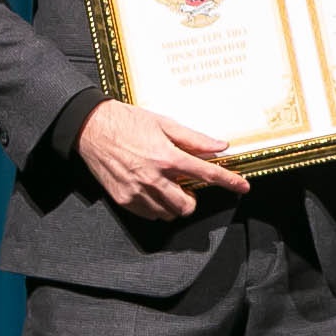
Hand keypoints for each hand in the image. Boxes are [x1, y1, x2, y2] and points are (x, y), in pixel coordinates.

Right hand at [75, 100, 250, 219]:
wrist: (92, 129)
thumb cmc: (129, 121)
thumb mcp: (165, 123)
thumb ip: (194, 139)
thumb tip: (221, 146)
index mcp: (167, 156)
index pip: (207, 174)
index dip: (229, 182)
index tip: (243, 187)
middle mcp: (154, 178)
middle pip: (187, 205)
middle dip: (192, 199)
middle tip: (185, 186)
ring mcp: (137, 192)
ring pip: (169, 213)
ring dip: (174, 204)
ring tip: (166, 186)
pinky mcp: (124, 200)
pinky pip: (149, 214)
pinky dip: (156, 207)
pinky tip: (152, 191)